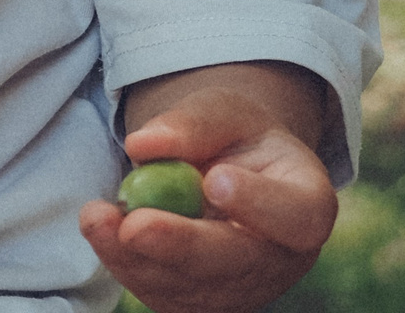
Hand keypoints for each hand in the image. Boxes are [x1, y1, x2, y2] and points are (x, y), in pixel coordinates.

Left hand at [75, 66, 336, 312]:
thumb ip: (194, 123)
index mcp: (307, 204)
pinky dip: (126, 262)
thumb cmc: (236, 139)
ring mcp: (242, 290)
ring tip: (97, 215)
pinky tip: (102, 228)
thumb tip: (143, 145)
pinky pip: (162, 292)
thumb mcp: (225, 112)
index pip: (296, 216)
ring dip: (136, 256)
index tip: (215, 180)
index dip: (258, 203)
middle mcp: (281, 260)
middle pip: (235, 265)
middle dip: (181, 246)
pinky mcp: (202, 304)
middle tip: (134, 226)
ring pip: (189, 285)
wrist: (229, 175)